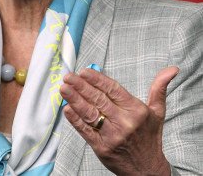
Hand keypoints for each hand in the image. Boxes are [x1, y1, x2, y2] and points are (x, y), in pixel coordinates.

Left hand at [60, 66, 178, 175]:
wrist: (148, 170)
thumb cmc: (149, 137)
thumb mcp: (157, 112)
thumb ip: (159, 88)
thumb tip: (171, 69)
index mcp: (136, 110)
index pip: (112, 89)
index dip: (97, 79)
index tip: (83, 71)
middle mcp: (124, 122)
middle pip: (98, 99)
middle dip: (81, 86)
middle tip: (68, 76)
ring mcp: (112, 136)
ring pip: (90, 113)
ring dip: (74, 99)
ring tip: (64, 88)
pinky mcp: (101, 148)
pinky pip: (85, 131)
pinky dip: (75, 119)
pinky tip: (67, 108)